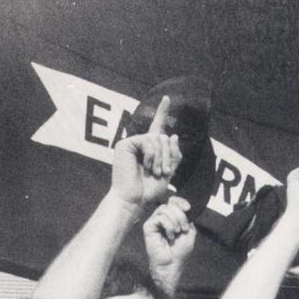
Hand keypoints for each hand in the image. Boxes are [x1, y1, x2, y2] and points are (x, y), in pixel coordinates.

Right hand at [111, 95, 181, 211]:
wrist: (135, 199)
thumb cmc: (149, 189)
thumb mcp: (168, 172)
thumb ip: (173, 154)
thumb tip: (172, 134)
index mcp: (151, 148)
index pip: (158, 127)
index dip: (162, 112)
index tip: (167, 98)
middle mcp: (141, 143)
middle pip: (163, 137)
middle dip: (168, 155)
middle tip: (163, 172)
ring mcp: (132, 143)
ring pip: (156, 139)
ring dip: (160, 157)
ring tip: (154, 172)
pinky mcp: (125, 144)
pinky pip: (147, 141)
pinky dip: (151, 155)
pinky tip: (146, 166)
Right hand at [143, 197, 196, 291]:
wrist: (172, 264)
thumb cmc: (180, 252)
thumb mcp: (190, 232)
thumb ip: (187, 218)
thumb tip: (183, 207)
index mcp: (171, 218)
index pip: (173, 201)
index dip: (180, 201)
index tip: (188, 208)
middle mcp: (162, 218)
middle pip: (170, 204)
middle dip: (181, 216)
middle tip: (183, 230)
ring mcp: (154, 222)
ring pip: (165, 209)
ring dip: (175, 221)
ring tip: (177, 233)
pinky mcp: (148, 226)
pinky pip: (160, 217)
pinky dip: (169, 226)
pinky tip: (170, 237)